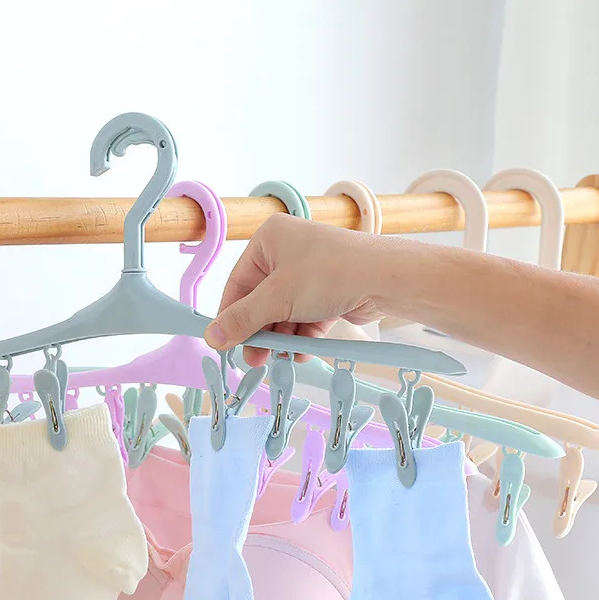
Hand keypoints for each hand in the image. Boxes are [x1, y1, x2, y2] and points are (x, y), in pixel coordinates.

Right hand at [203, 214, 384, 365]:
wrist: (386, 279)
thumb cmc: (330, 273)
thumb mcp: (277, 299)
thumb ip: (242, 320)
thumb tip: (211, 337)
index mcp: (269, 240)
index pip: (238, 283)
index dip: (230, 316)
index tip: (224, 343)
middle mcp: (288, 252)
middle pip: (261, 300)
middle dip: (259, 332)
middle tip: (253, 360)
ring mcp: (311, 272)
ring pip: (284, 312)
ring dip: (280, 338)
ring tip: (279, 359)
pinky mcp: (329, 291)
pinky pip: (305, 317)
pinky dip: (301, 336)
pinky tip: (300, 353)